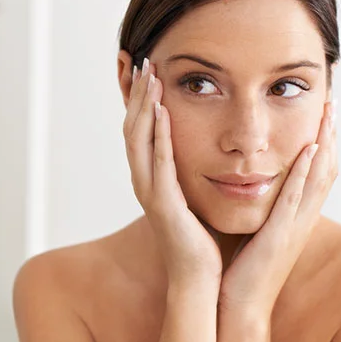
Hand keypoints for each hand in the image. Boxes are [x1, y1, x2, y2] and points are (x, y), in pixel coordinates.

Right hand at [123, 58, 221, 292]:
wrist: (201, 280)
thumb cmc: (201, 242)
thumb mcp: (194, 198)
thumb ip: (192, 173)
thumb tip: (207, 149)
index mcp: (153, 179)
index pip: (140, 130)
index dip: (141, 100)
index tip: (148, 70)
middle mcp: (144, 182)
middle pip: (133, 128)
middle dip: (138, 94)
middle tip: (143, 61)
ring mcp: (150, 192)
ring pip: (139, 140)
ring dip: (144, 106)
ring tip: (150, 76)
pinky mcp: (163, 205)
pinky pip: (158, 163)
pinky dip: (158, 136)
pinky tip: (162, 112)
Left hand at [218, 100, 337, 319]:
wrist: (238, 307)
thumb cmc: (242, 272)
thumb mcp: (256, 232)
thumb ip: (261, 209)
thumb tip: (252, 185)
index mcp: (295, 217)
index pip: (317, 173)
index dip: (324, 142)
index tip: (324, 112)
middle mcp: (302, 220)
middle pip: (326, 170)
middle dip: (331, 134)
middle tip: (333, 101)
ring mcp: (295, 228)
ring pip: (318, 180)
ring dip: (326, 145)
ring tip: (329, 114)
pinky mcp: (280, 237)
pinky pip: (295, 199)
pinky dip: (304, 174)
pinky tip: (308, 150)